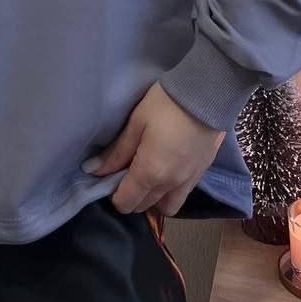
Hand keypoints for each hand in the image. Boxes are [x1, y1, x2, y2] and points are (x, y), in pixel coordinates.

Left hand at [82, 81, 225, 217]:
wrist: (207, 94)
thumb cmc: (165, 105)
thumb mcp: (136, 123)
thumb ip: (116, 152)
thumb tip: (93, 170)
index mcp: (150, 173)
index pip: (126, 203)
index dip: (114, 194)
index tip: (111, 175)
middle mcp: (170, 185)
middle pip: (144, 206)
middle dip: (131, 195)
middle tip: (126, 171)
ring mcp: (189, 182)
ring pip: (166, 207)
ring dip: (153, 199)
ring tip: (148, 175)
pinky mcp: (202, 174)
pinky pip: (182, 195)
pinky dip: (170, 192)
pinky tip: (166, 169)